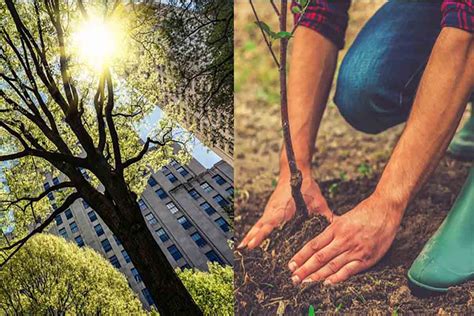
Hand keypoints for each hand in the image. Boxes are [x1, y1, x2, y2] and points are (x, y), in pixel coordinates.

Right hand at [238, 176, 332, 249]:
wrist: (294, 172)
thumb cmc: (307, 186)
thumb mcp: (319, 201)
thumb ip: (327, 215)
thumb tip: (340, 225)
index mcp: (283, 210)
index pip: (269, 224)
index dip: (261, 235)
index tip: (252, 244)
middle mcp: (273, 211)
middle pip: (260, 227)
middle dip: (253, 238)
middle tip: (245, 250)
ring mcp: (270, 210)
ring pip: (258, 225)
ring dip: (251, 235)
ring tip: (242, 248)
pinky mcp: (270, 210)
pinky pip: (260, 223)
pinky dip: (254, 230)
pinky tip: (249, 240)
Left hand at [288, 194, 403, 284]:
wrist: (385, 210)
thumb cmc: (364, 212)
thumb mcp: (344, 218)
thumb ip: (332, 230)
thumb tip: (320, 240)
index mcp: (335, 229)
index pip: (313, 245)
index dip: (301, 256)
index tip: (291, 264)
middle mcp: (342, 240)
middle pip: (319, 257)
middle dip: (305, 269)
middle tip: (294, 278)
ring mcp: (355, 250)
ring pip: (332, 265)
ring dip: (317, 276)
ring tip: (305, 282)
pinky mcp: (366, 258)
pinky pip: (349, 270)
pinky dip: (338, 278)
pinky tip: (327, 283)